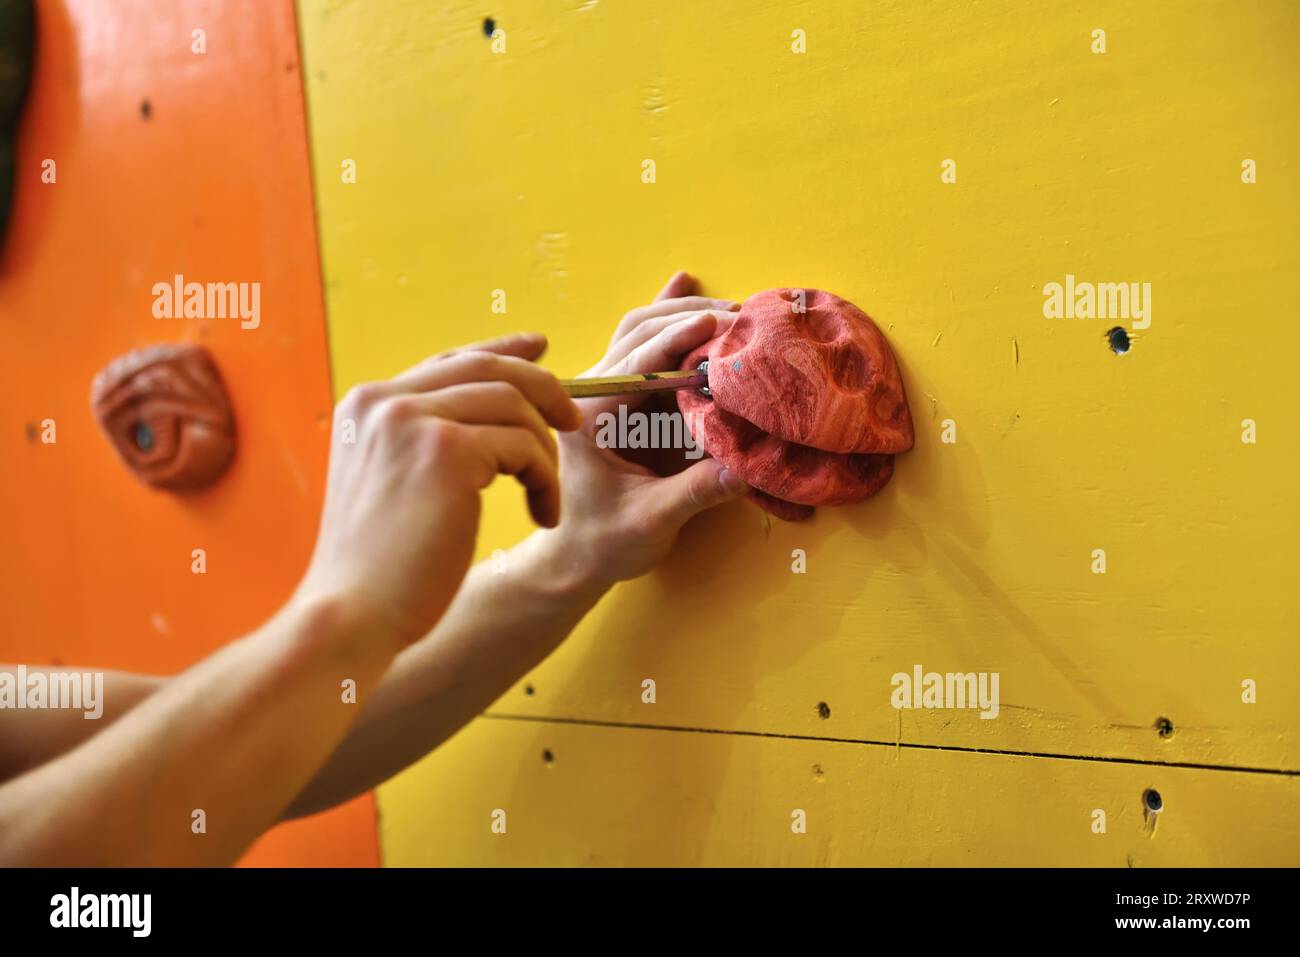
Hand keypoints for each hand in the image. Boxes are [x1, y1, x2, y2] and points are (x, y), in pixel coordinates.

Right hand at [297, 334, 581, 648]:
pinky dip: (546, 481)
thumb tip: (488, 409)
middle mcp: (384, 402)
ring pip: (515, 407)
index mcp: (365, 405)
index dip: (502, 351)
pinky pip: (525, 448)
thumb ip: (423, 440)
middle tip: (575, 421)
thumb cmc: (378, 568)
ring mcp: (413, 421)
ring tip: (546, 498)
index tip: (540, 348)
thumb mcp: (389, 484)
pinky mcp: (447, 452)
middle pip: (488, 369)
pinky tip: (542, 516)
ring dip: (545, 453)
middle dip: (544, 388)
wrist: (351, 615)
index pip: (449, 358)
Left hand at [535, 272, 749, 587]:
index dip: (683, 337)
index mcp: (591, 413)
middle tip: (745, 316)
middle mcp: (593, 391)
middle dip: (692, 317)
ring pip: (642, 329)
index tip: (721, 322)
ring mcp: (605, 389)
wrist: (575, 556)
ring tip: (733, 308)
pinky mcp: (620, 397)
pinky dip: (670, 320)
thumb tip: (746, 466)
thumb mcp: (652, 521)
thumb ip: (696, 492)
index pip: (640, 360)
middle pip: (643, 331)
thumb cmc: (604, 541)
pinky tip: (686, 285)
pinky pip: (642, 344)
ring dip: (684, 314)